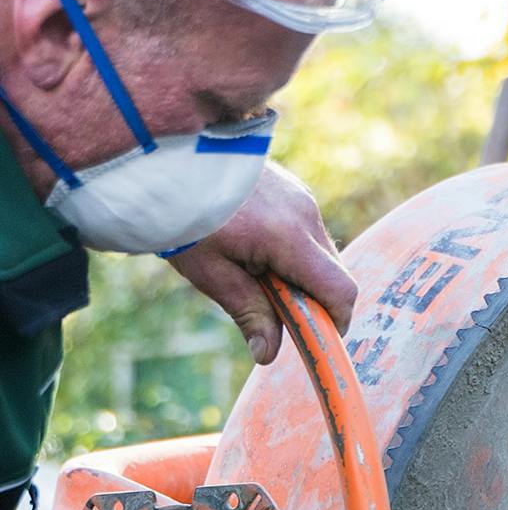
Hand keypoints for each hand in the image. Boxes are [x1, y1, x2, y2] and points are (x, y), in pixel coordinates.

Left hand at [167, 162, 357, 362]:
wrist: (165, 154)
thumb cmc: (184, 216)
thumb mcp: (211, 272)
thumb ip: (249, 313)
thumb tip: (268, 355)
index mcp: (289, 238)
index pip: (340, 290)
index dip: (335, 321)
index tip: (316, 339)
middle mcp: (306, 215)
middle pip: (334, 273)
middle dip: (315, 300)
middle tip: (275, 308)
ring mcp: (303, 198)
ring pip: (322, 254)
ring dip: (303, 274)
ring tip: (255, 271)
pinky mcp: (295, 190)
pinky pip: (309, 232)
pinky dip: (294, 252)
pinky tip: (255, 247)